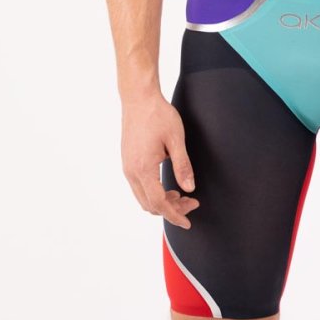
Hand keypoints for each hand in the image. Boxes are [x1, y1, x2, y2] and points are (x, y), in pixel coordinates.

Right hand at [121, 89, 199, 228]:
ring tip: (182, 195)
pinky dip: (154, 193)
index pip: (159, 203)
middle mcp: (131, 172)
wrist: (138, 98)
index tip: (188, 221)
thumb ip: (183, 166)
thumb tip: (189, 188)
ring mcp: (127, 167)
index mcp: (143, 169)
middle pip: (150, 205)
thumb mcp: (176, 139)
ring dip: (162, 201)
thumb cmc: (158, 115)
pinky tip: (168, 185)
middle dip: (171, 209)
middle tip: (192, 202)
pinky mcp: (128, 162)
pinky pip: (139, 187)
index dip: (174, 215)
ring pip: (143, 198)